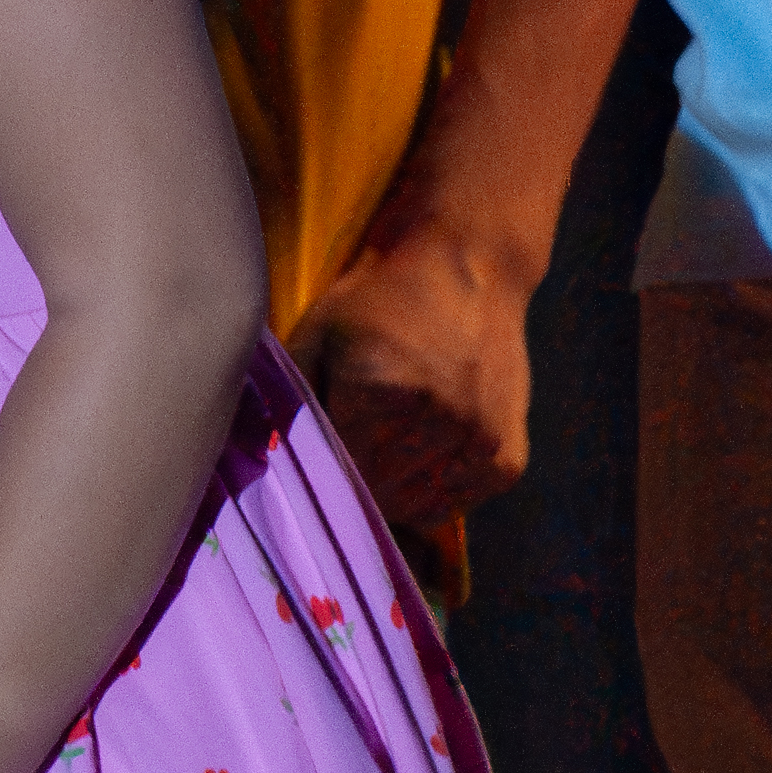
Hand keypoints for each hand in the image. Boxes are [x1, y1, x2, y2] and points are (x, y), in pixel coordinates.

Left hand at [298, 217, 537, 530]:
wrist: (470, 266)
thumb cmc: (382, 298)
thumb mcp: (320, 329)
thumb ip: (292, 390)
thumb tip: (263, 448)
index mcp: (380, 390)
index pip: (337, 467)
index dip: (320, 469)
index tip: (313, 463)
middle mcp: (435, 420)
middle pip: (377, 492)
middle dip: (354, 484)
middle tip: (346, 461)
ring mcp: (478, 440)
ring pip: (417, 507)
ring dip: (392, 495)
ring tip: (382, 461)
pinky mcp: (508, 453)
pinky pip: (460, 503)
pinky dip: (436, 496)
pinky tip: (420, 464)